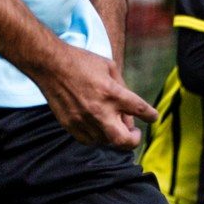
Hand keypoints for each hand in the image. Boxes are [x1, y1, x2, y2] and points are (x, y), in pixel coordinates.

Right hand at [34, 44, 155, 148]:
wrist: (50, 65)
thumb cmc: (82, 62)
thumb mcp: (109, 67)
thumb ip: (123, 89)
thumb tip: (130, 113)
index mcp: (112, 93)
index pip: (140, 110)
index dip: (151, 115)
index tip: (152, 117)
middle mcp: (99, 110)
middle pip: (124, 140)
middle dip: (134, 140)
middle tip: (135, 133)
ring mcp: (83, 120)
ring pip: (106, 141)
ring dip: (113, 134)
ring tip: (111, 122)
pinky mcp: (70, 125)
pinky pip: (89, 141)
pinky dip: (97, 136)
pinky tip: (98, 126)